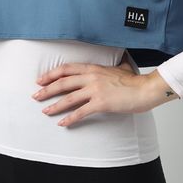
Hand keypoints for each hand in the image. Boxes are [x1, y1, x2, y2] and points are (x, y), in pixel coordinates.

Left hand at [31, 59, 178, 127]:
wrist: (146, 89)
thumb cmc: (135, 81)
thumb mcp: (122, 67)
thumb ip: (116, 64)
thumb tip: (121, 59)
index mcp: (94, 68)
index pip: (67, 69)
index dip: (51, 74)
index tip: (41, 79)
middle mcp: (92, 77)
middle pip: (63, 82)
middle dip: (46, 90)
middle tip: (36, 96)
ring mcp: (95, 90)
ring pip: (68, 97)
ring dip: (54, 105)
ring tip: (44, 111)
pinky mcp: (101, 103)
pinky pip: (81, 112)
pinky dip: (70, 118)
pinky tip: (62, 123)